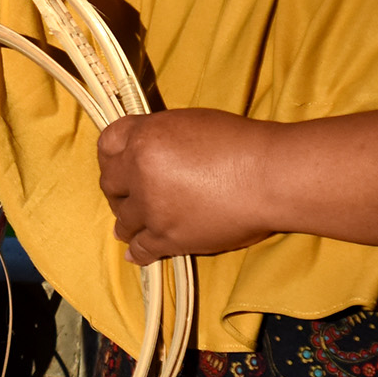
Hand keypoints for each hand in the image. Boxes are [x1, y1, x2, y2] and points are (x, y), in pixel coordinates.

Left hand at [97, 108, 282, 263]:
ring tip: (130, 227)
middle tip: (126, 196)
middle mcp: (140, 171)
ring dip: (128, 222)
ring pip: (123, 219)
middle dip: (118, 190)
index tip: (116, 164)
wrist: (269, 177)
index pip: (108, 143)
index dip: (111, 155)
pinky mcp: (167, 237)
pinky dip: (138, 252)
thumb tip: (149, 150)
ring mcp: (151, 207)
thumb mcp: (191, 123)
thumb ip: (160, 136)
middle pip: (110, 183)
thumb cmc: (241, 144)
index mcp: (145, 137)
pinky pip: (142, 249)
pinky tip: (136, 253)